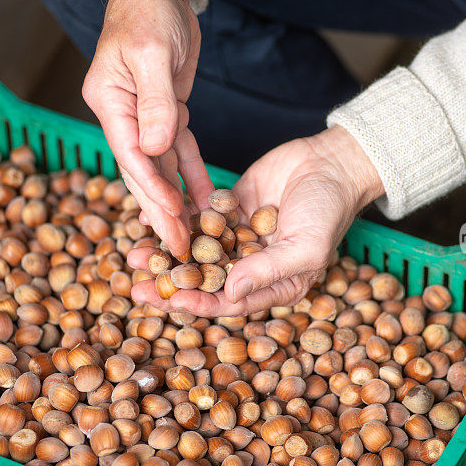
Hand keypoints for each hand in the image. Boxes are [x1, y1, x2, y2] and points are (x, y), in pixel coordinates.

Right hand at [82, 0, 211, 257]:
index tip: (172, 217)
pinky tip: (205, 202)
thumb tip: (156, 147)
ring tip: (191, 238)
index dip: (151, 189)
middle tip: (178, 250)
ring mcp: (145, 118)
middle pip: (143, 173)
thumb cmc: (147, 13)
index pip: (130, 155)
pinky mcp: (167, 115)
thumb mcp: (151, 51)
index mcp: (110, 102)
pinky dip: (192, 176)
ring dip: (176, 202)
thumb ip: (154, 101)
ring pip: (161, 169)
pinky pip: (181, 152)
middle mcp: (124, 116)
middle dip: (161, 212)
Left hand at [129, 126, 384, 315]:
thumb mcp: (306, 246)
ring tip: (134, 256)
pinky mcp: (228, 210)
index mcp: (272, 285)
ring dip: (166, 255)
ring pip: (195, 252)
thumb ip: (269, 270)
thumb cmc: (329, 209)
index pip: (228, 302)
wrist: (332, 162)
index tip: (169, 300)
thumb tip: (230, 292)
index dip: (198, 303)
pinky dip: (175, 222)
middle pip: (204, 281)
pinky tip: (148, 222)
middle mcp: (250, 266)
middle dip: (170, 284)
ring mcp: (237, 238)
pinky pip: (197, 220)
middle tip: (135, 286)